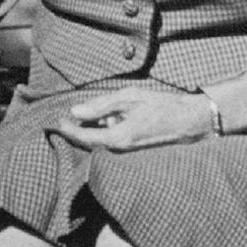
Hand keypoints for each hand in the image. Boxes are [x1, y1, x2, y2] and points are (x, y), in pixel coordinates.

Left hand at [49, 87, 216, 152]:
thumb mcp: (129, 98)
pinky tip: (117, 112)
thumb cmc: (160, 106)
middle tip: (74, 111)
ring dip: (98, 122)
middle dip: (82, 125)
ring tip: (106, 107)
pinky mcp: (132, 145)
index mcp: (117, 137)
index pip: (84, 137)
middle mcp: (120, 148)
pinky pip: (113, 136)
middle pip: (91, 138)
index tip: (58, 120)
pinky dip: (109, 124)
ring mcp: (127, 148)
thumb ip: (101, 105)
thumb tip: (76, 112)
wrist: (188, 120)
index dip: (69, 129)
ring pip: (103, 135)